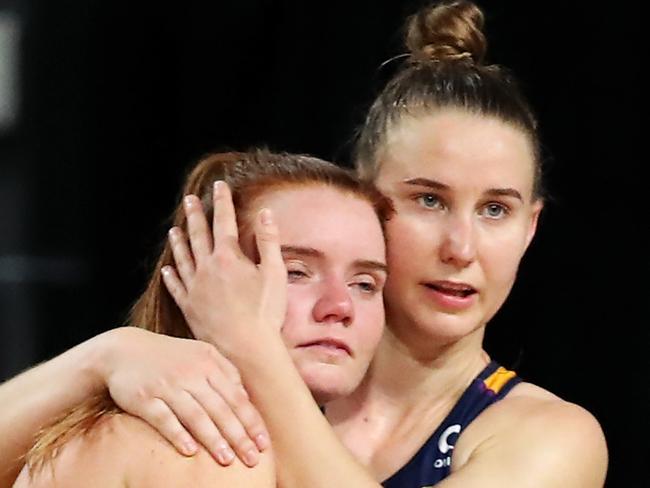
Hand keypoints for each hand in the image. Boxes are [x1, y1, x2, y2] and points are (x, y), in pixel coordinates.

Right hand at [97, 327, 269, 466]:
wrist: (122, 350)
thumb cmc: (169, 357)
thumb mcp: (200, 354)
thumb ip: (225, 373)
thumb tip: (246, 398)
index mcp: (208, 363)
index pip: (236, 396)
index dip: (251, 421)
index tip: (263, 442)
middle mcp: (190, 373)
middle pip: (220, 408)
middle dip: (239, 436)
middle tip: (252, 458)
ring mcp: (167, 385)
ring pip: (195, 415)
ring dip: (213, 439)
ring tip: (227, 459)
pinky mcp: (144, 397)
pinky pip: (164, 418)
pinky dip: (178, 434)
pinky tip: (190, 451)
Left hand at [162, 180, 286, 355]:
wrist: (246, 349)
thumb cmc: (265, 313)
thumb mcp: (275, 273)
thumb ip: (269, 241)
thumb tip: (266, 213)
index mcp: (228, 257)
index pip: (224, 221)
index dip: (223, 202)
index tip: (220, 186)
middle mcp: (207, 268)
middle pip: (198, 235)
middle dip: (195, 215)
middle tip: (190, 200)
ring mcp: (195, 288)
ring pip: (182, 257)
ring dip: (179, 241)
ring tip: (175, 229)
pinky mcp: (189, 307)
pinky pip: (176, 287)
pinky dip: (171, 276)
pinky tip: (167, 270)